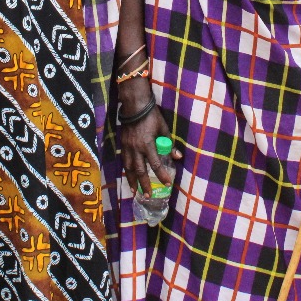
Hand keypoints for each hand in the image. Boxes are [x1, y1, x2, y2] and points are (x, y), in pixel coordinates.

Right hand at [116, 82, 180, 196]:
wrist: (134, 105)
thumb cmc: (151, 116)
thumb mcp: (163, 129)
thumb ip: (169, 144)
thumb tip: (178, 157)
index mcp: (147, 144)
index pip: (155, 164)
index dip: (162, 175)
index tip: (167, 183)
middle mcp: (136, 148)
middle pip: (139, 170)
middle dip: (144, 184)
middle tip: (148, 195)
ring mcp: (127, 147)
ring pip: (128, 168)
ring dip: (132, 181)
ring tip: (134, 191)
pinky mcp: (122, 144)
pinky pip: (124, 161)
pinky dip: (126, 171)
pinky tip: (128, 176)